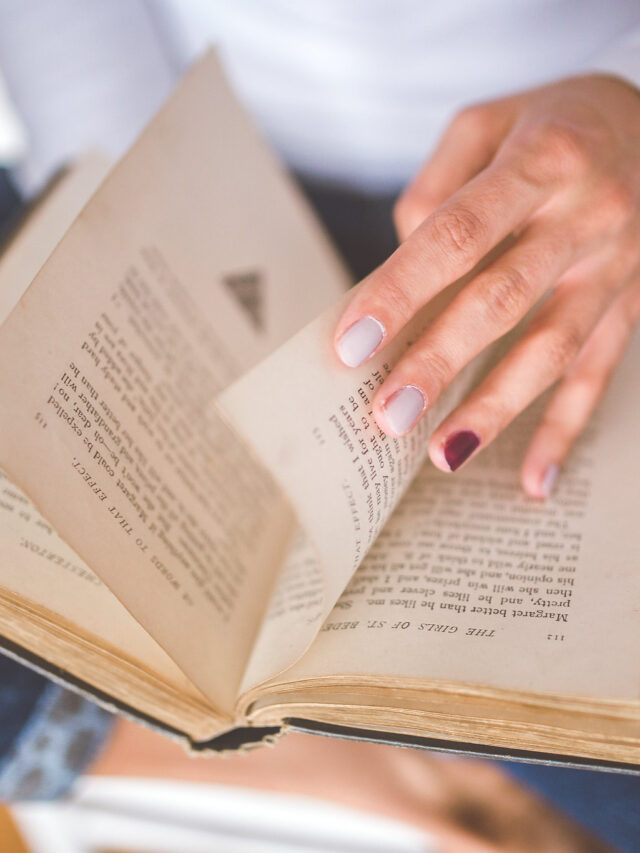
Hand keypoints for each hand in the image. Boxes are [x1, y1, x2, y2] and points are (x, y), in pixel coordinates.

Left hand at [334, 74, 639, 496]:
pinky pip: (600, 374)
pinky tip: (535, 480)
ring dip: (498, 407)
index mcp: (541, 163)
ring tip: (444, 453)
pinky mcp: (632, 305)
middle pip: (503, 300)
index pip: (459, 233)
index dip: (402, 289)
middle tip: (387, 415)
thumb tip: (399, 266)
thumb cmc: (555, 123)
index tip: (352, 343)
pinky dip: (567, 429)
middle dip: (441, 361)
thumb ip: (438, 185)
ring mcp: (616, 268)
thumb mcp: (491, 121)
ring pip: (554, 348)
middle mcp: (584, 217)